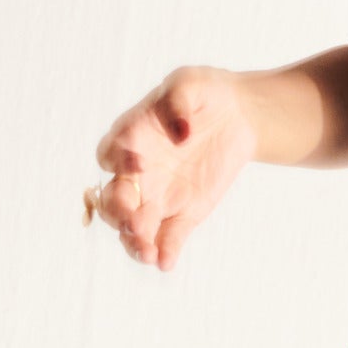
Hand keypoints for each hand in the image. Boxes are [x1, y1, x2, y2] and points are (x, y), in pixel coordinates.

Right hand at [81, 66, 255, 270]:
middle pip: (113, 199)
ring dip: (135, 242)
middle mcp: (137, 172)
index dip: (117, 161)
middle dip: (119, 213)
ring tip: (147, 253)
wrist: (237, 115)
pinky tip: (167, 263)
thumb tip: (180, 132)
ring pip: (134, 226)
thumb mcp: (192, 84)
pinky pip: (169, 237)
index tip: (137, 165)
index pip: (110, 153)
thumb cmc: (204, 94)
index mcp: (131, 137)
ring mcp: (158, 196)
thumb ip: (179, 102)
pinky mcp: (183, 214)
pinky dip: (166, 252)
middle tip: (134, 221)